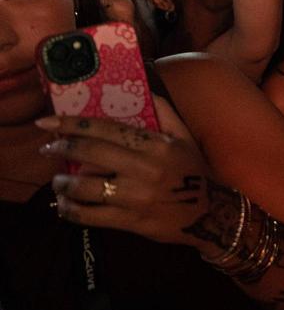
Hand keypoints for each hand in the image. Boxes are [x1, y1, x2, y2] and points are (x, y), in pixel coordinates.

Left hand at [39, 114, 216, 247]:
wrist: (210, 213)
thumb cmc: (194, 170)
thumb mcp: (185, 137)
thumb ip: (165, 112)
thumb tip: (144, 89)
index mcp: (156, 145)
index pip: (106, 129)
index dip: (73, 124)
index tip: (48, 122)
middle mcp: (145, 169)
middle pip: (91, 154)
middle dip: (62, 148)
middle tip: (48, 148)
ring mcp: (136, 197)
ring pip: (86, 187)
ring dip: (64, 183)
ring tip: (58, 181)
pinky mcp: (131, 221)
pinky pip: (91, 216)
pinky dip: (71, 210)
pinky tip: (65, 205)